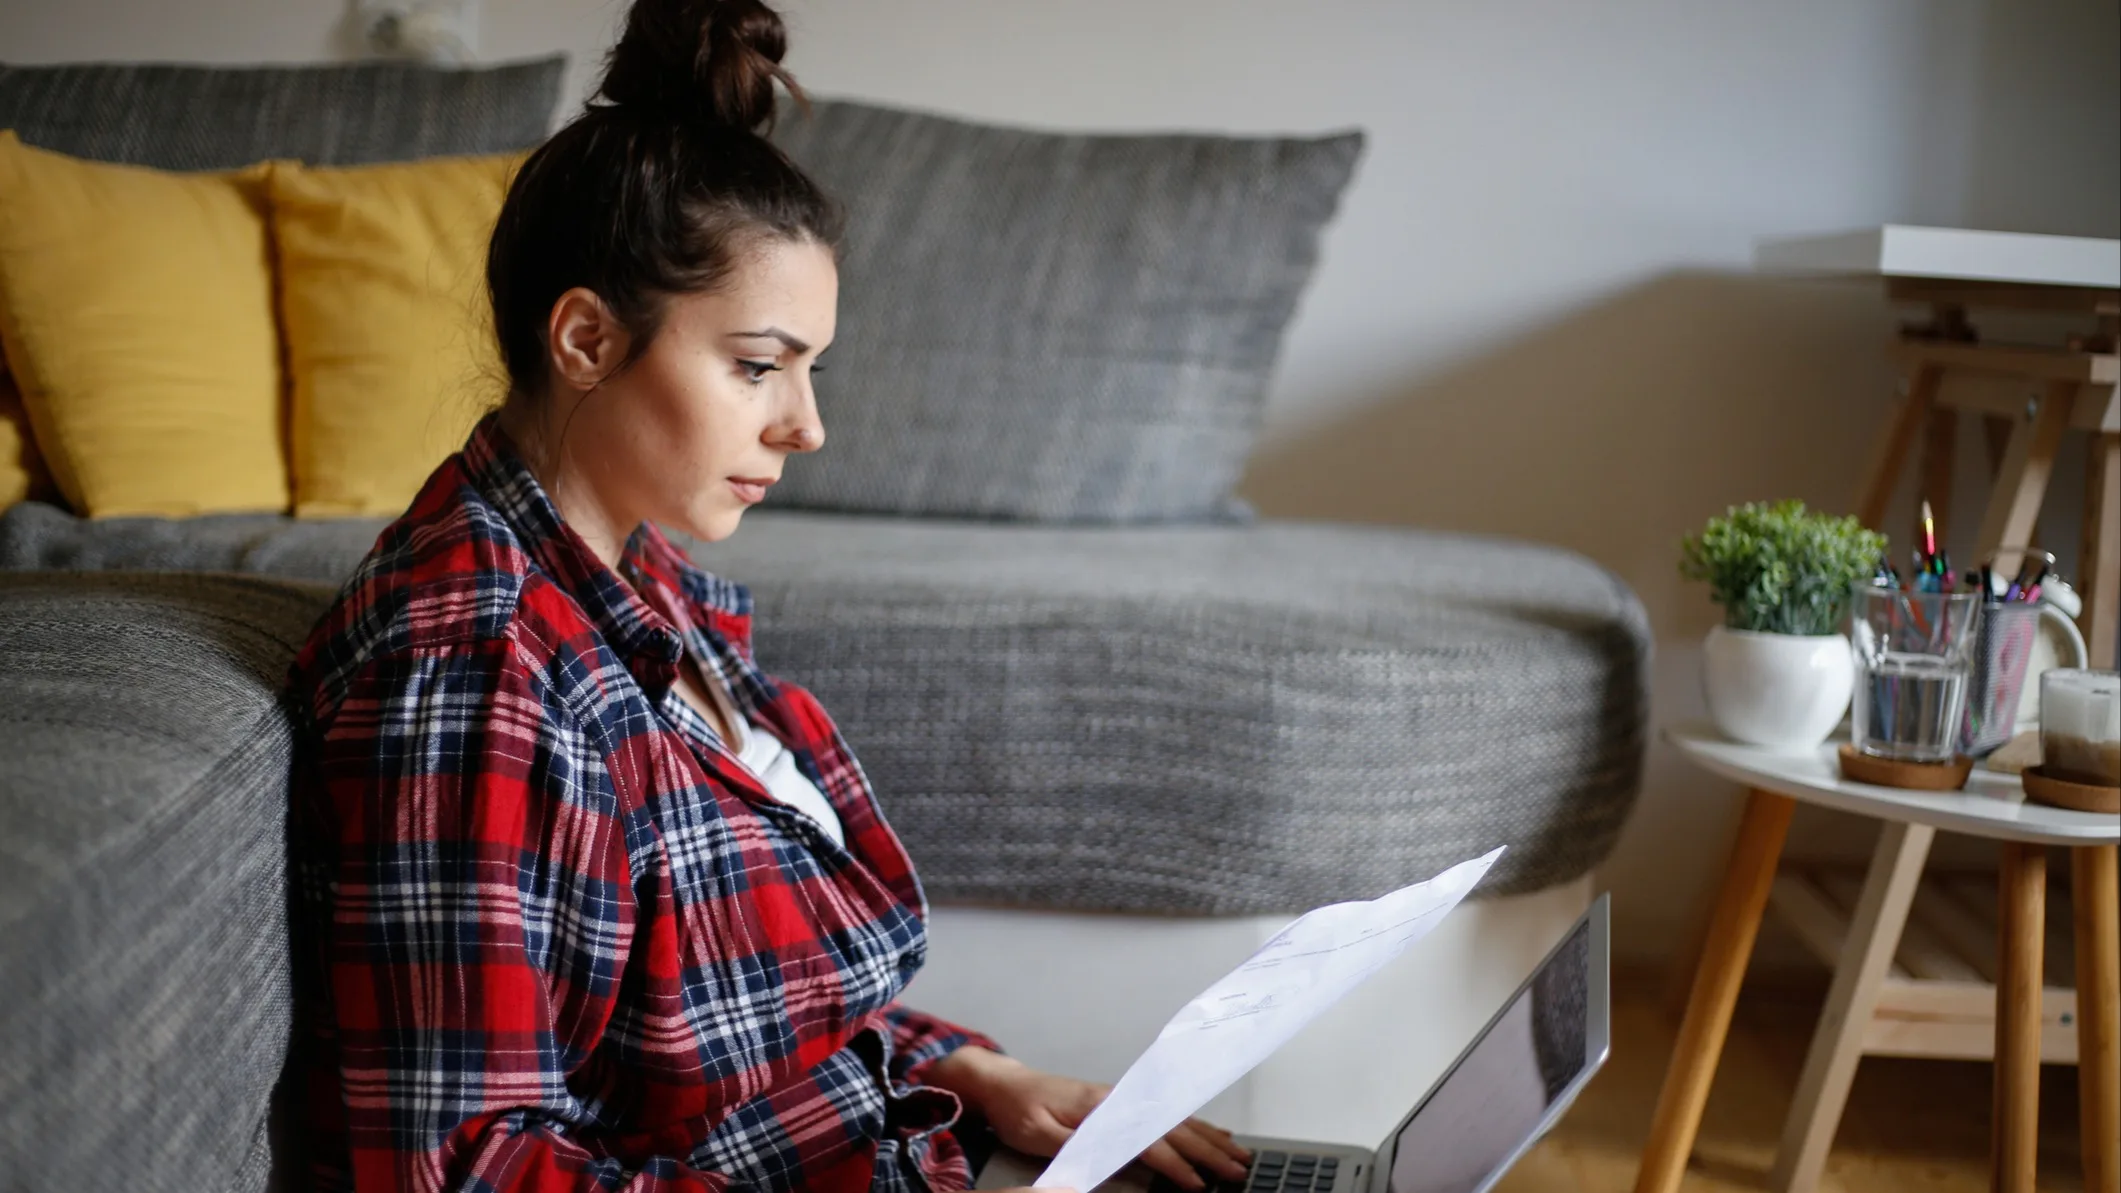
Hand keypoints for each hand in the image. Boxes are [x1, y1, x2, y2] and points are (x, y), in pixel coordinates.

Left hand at [926, 1047, 1251, 1191]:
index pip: (1148, 1139)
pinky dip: (1193, 1124)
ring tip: (1237, 1155)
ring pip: (1175, 1119)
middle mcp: (1120, 1100)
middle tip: (1238, 1170)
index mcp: (1102, 1109)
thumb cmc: (1019, 1112)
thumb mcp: (1038, 1136)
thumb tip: (1106, 1165)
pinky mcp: (1121, 1103)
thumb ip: (1075, 1149)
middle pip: (1172, 1127)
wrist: (1006, 1084)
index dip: (1175, 1165)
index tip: (1198, 1185)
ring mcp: (1123, 1099)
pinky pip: (1165, 1113)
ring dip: (1209, 1138)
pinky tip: (1212, 1134)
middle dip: (1208, 1151)